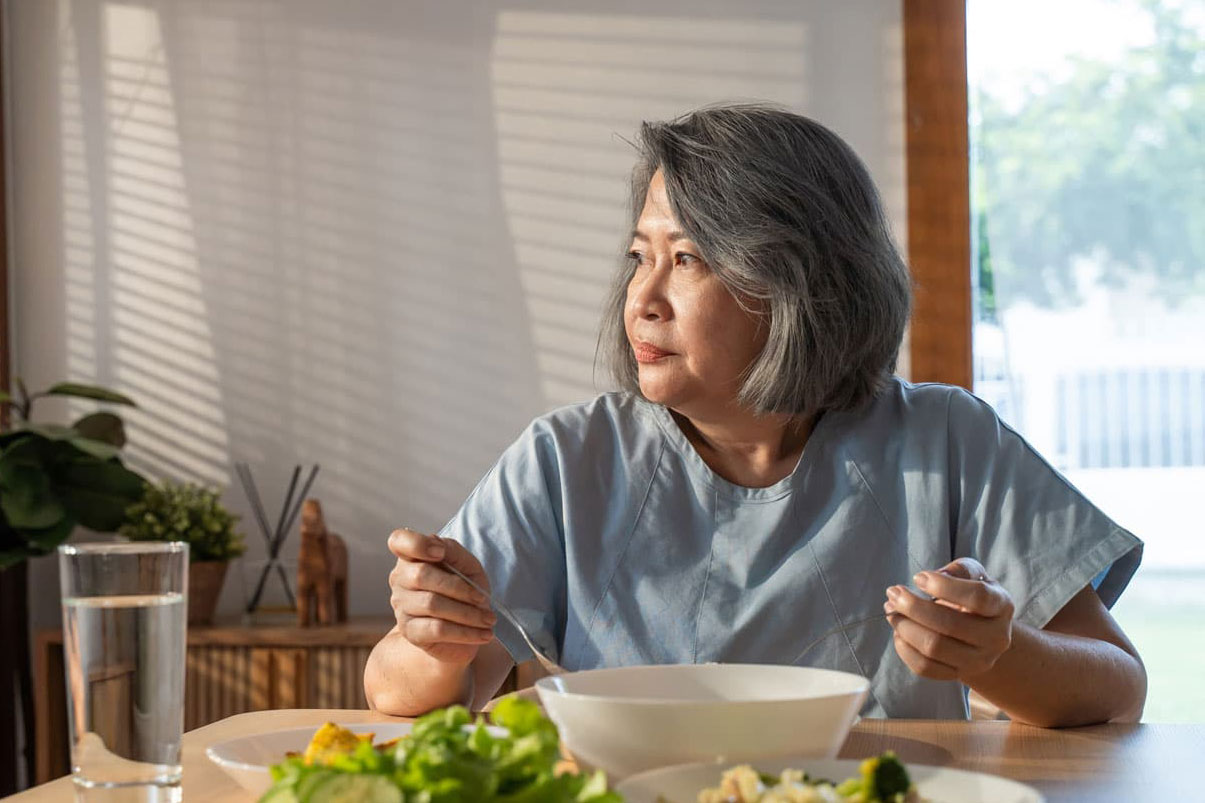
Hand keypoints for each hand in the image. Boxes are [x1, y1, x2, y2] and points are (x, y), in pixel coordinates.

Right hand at [387, 528, 495, 664]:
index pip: (399, 541)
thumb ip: (453, 552)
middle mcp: (400, 579)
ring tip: (488, 620)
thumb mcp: (467, 566)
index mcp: (412, 557)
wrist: (463, 630)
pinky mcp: (410, 632)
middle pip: (421, 575)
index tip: (440, 552)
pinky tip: (482, 634)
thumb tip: (439, 547)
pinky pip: (437, 629)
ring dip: (468, 613)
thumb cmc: (464, 591)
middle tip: (483, 598)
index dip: (417, 544)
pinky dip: (465, 632)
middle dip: (459, 587)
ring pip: (432, 604)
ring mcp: (401, 606)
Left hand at [884, 557, 1014, 681]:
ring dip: (904, 626)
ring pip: (934, 647)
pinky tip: (899, 631)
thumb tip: (934, 577)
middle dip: (913, 606)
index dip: (943, 586)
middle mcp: (996, 637)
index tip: (917, 578)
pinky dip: (904, 648)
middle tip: (893, 593)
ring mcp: (979, 660)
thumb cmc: (972, 598)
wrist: (982, 634)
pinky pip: (924, 667)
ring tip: (891, 609)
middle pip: (950, 625)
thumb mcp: (973, 575)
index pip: (977, 597)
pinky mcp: (959, 675)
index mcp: (1002, 606)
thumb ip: (959, 569)